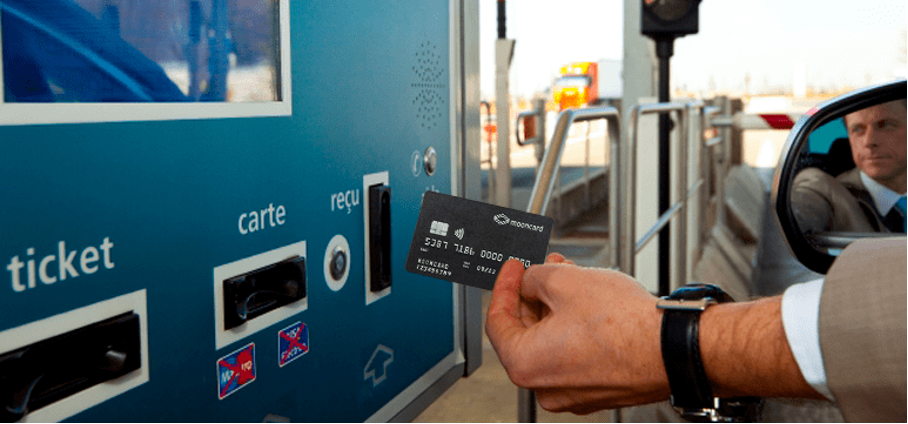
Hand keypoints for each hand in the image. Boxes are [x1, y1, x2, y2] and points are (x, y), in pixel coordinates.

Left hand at [485, 258, 669, 413]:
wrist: (674, 349)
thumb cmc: (625, 326)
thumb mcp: (565, 281)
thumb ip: (535, 277)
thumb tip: (530, 280)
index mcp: (525, 364)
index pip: (497, 321)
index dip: (504, 286)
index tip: (513, 268)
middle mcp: (546, 386)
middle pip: (526, 331)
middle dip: (534, 293)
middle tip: (542, 268)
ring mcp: (574, 391)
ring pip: (553, 340)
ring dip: (557, 306)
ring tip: (571, 277)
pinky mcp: (599, 388)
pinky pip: (575, 353)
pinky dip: (576, 326)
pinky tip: (588, 301)